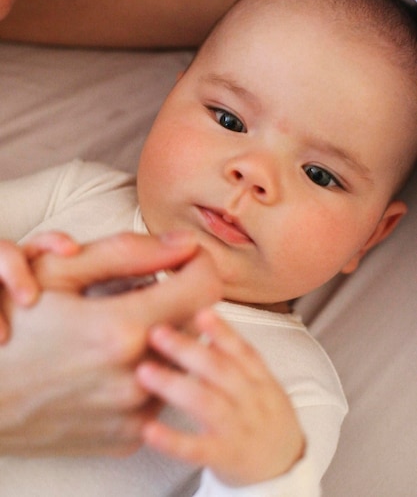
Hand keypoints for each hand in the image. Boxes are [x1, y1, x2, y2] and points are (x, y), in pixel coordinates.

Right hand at [0, 232, 221, 456]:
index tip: (187, 257)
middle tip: (148, 288)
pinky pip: (163, 390)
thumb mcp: (57, 274)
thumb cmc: (11, 331)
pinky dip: (151, 368)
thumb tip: (183, 244)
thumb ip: (127, 252)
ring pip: (183, 356)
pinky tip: (117, 359)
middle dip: (181, 296)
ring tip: (129, 323)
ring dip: (168, 332)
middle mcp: (136, 377)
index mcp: (122, 330)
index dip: (199, 262)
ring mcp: (135, 412)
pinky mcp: (129, 434)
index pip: (204, 286)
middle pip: (197, 321)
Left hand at [137, 308, 304, 485]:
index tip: (201, 312)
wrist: (286, 466)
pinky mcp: (223, 457)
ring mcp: (238, 429)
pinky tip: (149, 428)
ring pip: (206, 403)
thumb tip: (203, 317)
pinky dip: (172, 440)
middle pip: (219, 371)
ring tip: (144, 371)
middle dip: (186, 349)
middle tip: (157, 332)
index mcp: (260, 379)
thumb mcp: (261, 383)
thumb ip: (234, 356)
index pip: (242, 350)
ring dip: (174, 385)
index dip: (222, 331)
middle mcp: (250, 401)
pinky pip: (196, 449)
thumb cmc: (264, 416)